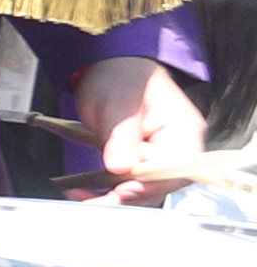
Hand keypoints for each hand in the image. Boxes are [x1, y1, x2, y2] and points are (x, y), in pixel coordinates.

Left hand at [82, 51, 213, 201]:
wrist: (109, 67)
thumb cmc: (121, 76)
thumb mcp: (118, 105)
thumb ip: (121, 136)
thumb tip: (121, 167)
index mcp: (182, 131)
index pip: (178, 170)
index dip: (152, 184)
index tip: (124, 189)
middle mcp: (176, 146)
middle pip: (160, 183)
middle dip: (128, 194)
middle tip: (96, 199)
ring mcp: (158, 154)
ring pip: (143, 187)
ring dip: (114, 195)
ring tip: (85, 196)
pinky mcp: (140, 159)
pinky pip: (129, 181)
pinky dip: (108, 188)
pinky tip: (86, 191)